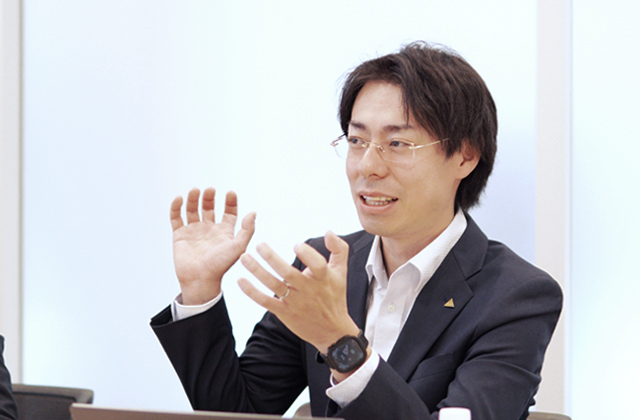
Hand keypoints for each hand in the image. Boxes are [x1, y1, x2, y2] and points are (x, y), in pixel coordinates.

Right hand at [171, 187, 255, 304]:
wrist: (200, 279)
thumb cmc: (221, 265)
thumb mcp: (238, 246)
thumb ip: (247, 230)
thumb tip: (253, 212)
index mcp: (225, 231)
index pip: (229, 212)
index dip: (230, 202)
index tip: (230, 193)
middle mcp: (210, 229)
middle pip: (209, 207)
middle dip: (210, 197)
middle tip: (210, 189)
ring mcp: (194, 231)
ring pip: (193, 210)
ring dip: (194, 199)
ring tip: (196, 190)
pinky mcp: (180, 235)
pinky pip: (176, 218)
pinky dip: (176, 207)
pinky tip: (179, 198)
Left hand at [237, 231, 358, 354]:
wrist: (332, 331)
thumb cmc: (335, 297)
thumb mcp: (341, 272)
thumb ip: (339, 249)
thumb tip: (329, 231)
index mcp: (323, 278)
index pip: (316, 264)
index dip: (306, 254)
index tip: (296, 245)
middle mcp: (308, 290)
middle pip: (288, 273)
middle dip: (272, 259)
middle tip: (259, 245)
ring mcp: (295, 302)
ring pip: (274, 285)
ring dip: (257, 271)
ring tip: (244, 258)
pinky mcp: (284, 312)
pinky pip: (266, 301)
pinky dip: (252, 292)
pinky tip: (240, 280)